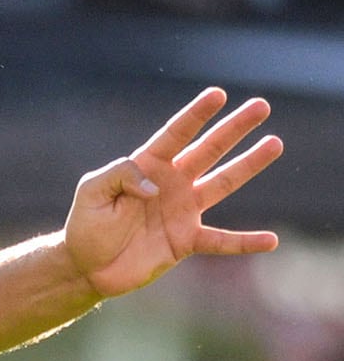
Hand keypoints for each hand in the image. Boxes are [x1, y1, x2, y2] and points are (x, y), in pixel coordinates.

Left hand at [65, 88, 281, 300]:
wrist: (87, 266)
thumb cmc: (86, 224)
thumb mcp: (91, 191)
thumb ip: (119, 175)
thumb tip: (154, 186)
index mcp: (147, 166)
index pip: (175, 134)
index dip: (196, 114)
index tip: (218, 94)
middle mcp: (172, 183)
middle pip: (209, 149)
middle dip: (234, 128)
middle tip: (261, 106)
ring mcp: (183, 211)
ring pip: (223, 183)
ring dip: (249, 164)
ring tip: (275, 143)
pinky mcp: (186, 241)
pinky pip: (222, 241)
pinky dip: (246, 241)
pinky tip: (271, 241)